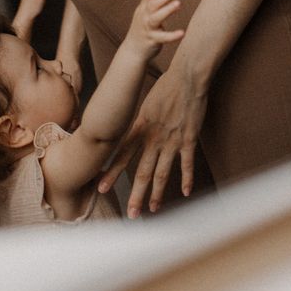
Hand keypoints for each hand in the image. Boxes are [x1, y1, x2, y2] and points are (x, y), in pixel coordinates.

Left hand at [98, 61, 207, 216]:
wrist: (187, 76)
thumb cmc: (166, 85)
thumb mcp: (145, 103)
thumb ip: (140, 121)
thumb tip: (132, 131)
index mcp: (140, 127)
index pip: (122, 155)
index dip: (111, 173)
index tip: (102, 188)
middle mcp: (153, 137)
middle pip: (142, 171)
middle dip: (135, 194)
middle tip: (131, 213)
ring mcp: (171, 140)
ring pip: (162, 172)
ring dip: (157, 193)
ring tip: (152, 209)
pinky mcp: (188, 139)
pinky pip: (186, 163)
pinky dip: (186, 178)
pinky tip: (185, 192)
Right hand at [125, 0, 184, 60]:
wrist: (132, 50)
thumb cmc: (141, 28)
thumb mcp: (143, 11)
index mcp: (143, 8)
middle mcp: (144, 16)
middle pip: (153, 3)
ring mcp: (147, 28)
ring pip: (156, 18)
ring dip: (167, 10)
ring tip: (178, 3)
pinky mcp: (152, 40)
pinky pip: (162, 38)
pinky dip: (172, 35)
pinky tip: (182, 33)